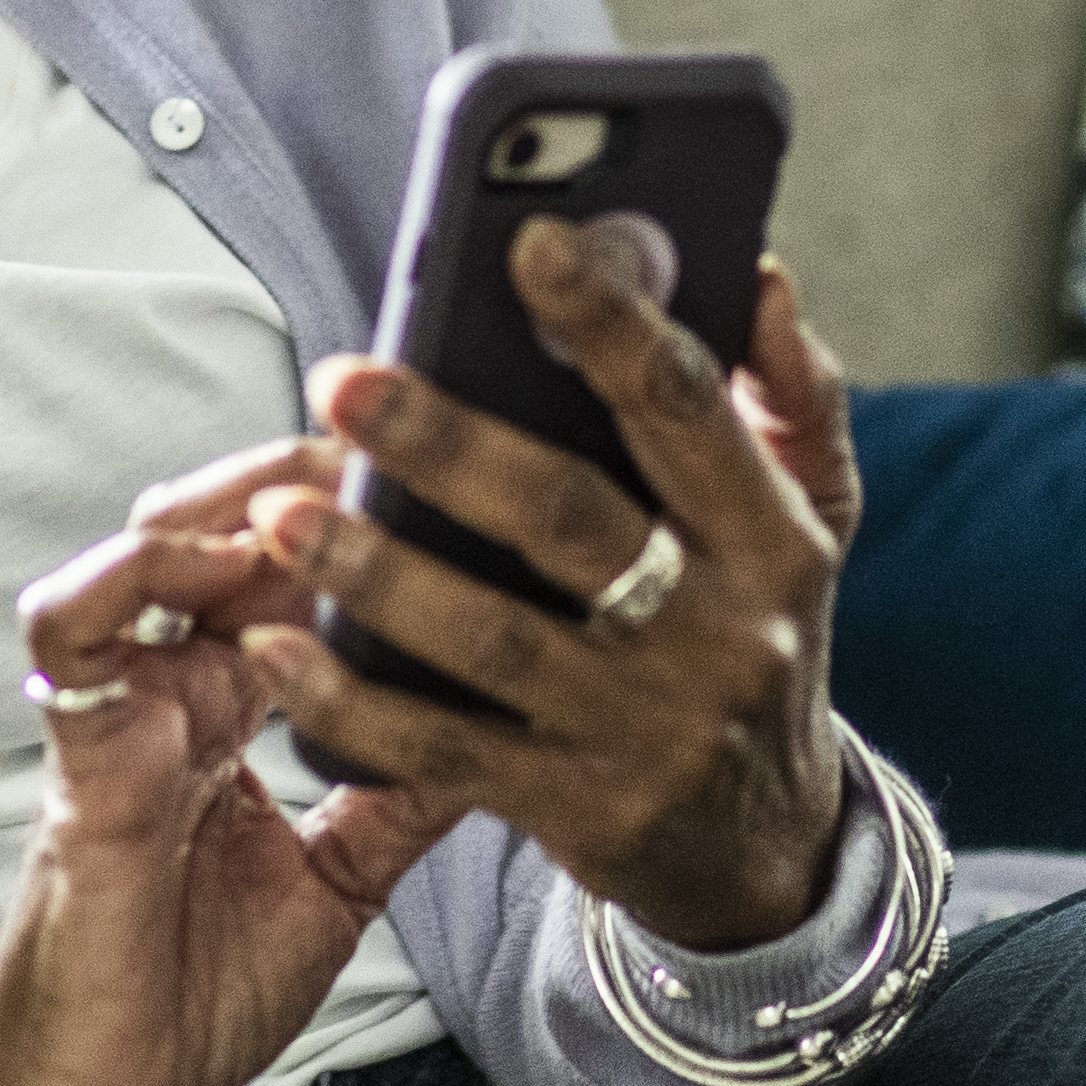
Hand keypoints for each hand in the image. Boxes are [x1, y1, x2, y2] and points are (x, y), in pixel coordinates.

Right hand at [0, 435, 460, 1085]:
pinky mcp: (81, 748)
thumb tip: (508, 730)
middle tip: (394, 437)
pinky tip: (199, 554)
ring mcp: (127, 707)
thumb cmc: (197, 987)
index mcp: (238, 708)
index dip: (360, 517)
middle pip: (235, 531)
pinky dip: (127, 575)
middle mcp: (182, 687)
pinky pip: (73, 628)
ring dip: (230, 499)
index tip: (445, 477)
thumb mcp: (340, 882)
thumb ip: (401, 799)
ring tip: (310, 478)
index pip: (299, 574)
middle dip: (309, 477)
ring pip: (156, 545)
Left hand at [245, 230, 860, 955]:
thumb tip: (757, 274)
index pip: (686, 406)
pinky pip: (443, 750)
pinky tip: (274, 646)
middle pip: (570, 518)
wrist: (766, 845)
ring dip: (377, 571)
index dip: (611, 320)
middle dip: (449, 443)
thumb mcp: (812, 519)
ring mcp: (643, 727)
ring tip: (281, 513)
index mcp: (771, 535)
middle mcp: (717, 630)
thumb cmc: (759, 633)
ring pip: (492, 640)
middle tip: (345, 380)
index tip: (525, 240)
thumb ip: (792, 393)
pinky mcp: (577, 808)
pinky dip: (350, 701)